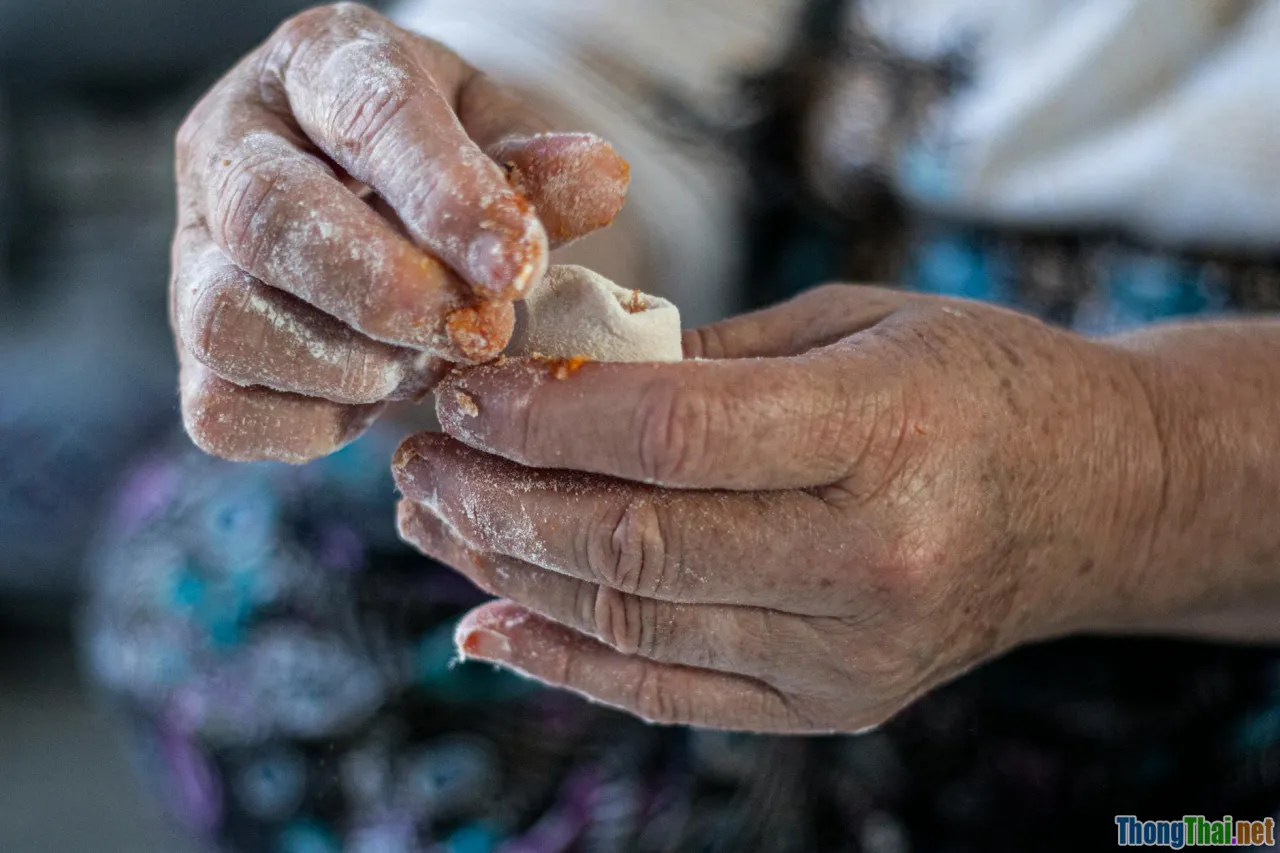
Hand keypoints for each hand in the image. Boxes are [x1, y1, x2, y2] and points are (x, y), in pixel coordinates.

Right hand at [171, 2, 628, 462]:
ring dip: (352, 364)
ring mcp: (194, 254)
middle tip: (478, 333)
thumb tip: (599, 179)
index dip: (444, 195)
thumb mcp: (502, 140)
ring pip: (226, 321)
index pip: (367, 112)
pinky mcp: (194, 351)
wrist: (379, 210)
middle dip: (387, 291)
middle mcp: (231, 151)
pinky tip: (376, 397)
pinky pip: (223, 410)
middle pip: (267, 217)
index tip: (515, 266)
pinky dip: (313, 422)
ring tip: (432, 365)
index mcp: (318, 66)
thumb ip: (540, 167)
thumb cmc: (445, 167)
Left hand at [393, 284, 1172, 732]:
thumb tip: (555, 377)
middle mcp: (872, 559)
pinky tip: (491, 623)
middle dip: (499, 500)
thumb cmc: (976, 381)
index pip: (670, 435)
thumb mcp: (854, 324)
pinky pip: (670, 693)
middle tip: (421, 461)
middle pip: (633, 543)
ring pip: (634, 626)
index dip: (542, 416)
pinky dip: (567, 662)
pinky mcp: (833, 706)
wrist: (1097, 496)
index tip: (462, 392)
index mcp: (885, 432)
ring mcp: (852, 654)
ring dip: (510, 574)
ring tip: (436, 523)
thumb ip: (707, 360)